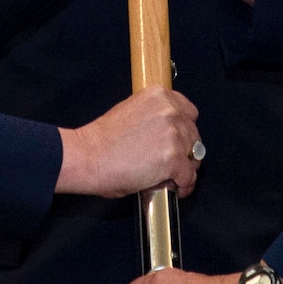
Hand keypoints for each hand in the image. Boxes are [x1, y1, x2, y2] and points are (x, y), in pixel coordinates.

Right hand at [57, 86, 200, 197]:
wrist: (88, 156)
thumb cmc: (102, 140)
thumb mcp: (133, 112)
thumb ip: (154, 119)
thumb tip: (167, 137)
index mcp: (159, 95)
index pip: (189, 112)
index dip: (185, 130)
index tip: (180, 141)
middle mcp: (170, 111)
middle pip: (193, 135)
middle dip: (185, 151)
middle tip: (174, 164)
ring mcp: (174, 134)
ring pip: (194, 156)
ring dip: (185, 168)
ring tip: (173, 178)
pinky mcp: (173, 159)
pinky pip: (188, 176)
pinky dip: (184, 185)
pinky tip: (176, 188)